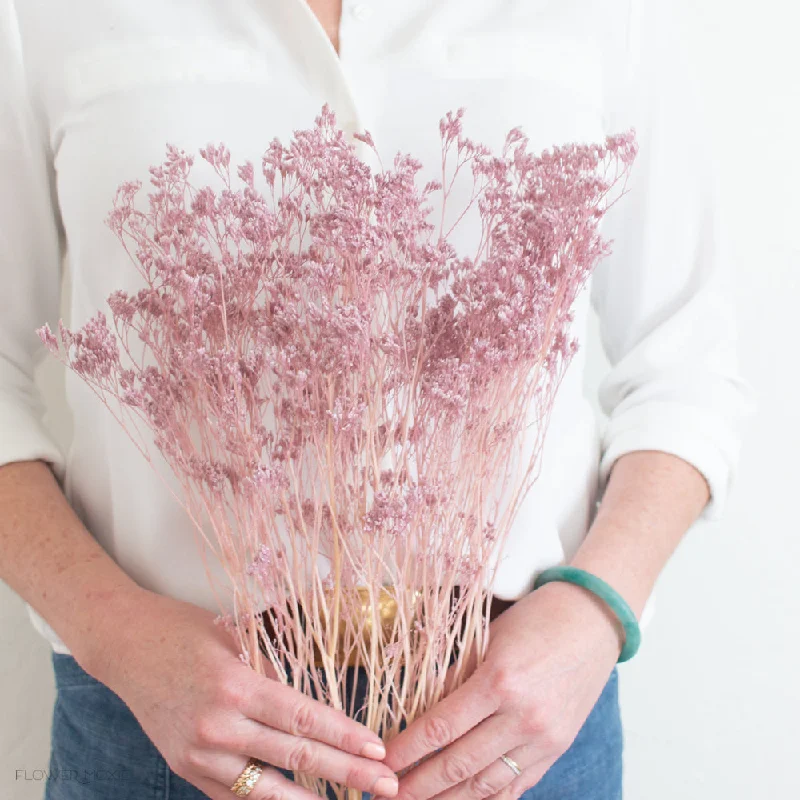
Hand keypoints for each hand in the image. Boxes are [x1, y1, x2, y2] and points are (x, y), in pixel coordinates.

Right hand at [83, 587, 399, 799]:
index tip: (379, 749)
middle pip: (296, 759)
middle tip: (387, 785)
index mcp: (238, 686)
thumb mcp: (236, 639)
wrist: (125, 645)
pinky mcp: (185, 770)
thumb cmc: (185, 631)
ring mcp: (199, 755)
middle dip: (347, 774)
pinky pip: (234, 796)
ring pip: (266, 791)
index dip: (346, 737)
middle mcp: (219, 726)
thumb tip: (308, 708)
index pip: (305, 720)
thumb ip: (273, 676)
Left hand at [376, 581, 622, 799]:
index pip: (442, 726)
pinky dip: (487, 799)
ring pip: (487, 786)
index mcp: (500, 681)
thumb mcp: (488, 639)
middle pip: (460, 764)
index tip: (382, 760)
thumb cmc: (536, 620)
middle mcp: (522, 717)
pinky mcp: (557, 750)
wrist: (594, 620)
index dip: (408, 748)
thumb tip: (420, 711)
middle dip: (420, 785)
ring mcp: (543, 739)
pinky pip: (516, 785)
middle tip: (387, 794)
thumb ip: (456, 677)